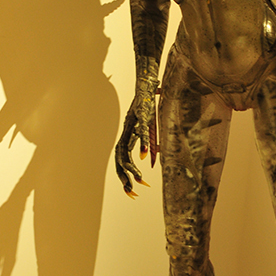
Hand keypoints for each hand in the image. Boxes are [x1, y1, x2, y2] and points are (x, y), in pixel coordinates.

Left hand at [115, 61, 157, 196]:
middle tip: (131, 194)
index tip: (131, 192)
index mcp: (127, 135)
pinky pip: (142, 132)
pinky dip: (143, 145)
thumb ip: (150, 143)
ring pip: (127, 149)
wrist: (146, 81)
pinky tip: (146, 157)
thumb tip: (155, 160)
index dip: (124, 176)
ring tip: (141, 178)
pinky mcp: (141, 115)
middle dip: (124, 178)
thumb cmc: (148, 104)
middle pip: (119, 159)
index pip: (121, 160)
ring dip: (132, 166)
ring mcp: (132, 124)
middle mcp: (126, 131)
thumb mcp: (149, 127)